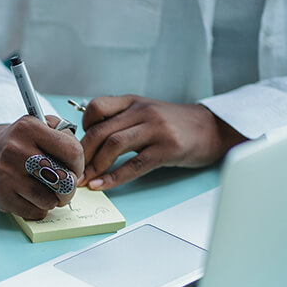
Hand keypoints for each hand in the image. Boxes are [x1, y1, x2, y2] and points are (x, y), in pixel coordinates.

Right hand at [0, 115, 83, 220]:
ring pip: (50, 200)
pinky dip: (39, 208)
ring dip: (53, 199)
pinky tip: (31, 196)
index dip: (79, 164)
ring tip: (44, 189)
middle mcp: (16, 150)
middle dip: (69, 186)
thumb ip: (66, 135)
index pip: (73, 152)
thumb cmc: (21, 140)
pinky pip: (35, 212)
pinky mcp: (1, 195)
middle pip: (64, 180)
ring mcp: (6, 174)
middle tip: (63, 184)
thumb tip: (78, 163)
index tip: (73, 168)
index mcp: (29, 128)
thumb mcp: (42, 124)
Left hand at [79, 95, 246, 189]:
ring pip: (114, 145)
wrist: (212, 128)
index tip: (81, 144)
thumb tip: (88, 141)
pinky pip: (134, 165)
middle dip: (83, 154)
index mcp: (132, 101)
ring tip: (85, 181)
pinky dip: (114, 177)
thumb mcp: (145, 112)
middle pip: (101, 131)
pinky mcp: (167, 149)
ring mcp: (155, 129)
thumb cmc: (173, 123)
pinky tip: (102, 185)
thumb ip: (119, 121)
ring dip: (95, 166)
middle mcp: (142, 111)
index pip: (96, 107)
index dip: (83, 127)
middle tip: (74, 170)